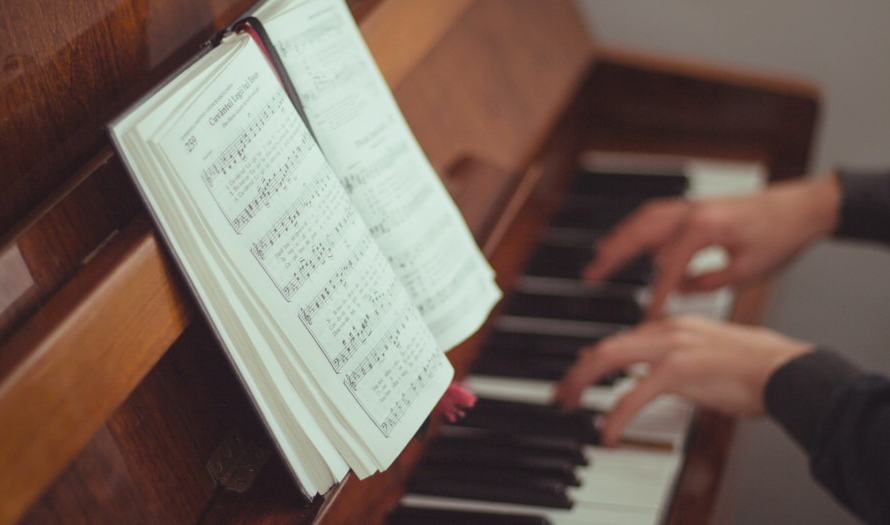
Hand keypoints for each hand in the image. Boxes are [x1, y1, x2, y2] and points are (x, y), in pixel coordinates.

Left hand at [553, 316, 812, 445]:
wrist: (786, 370)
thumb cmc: (758, 366)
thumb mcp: (709, 353)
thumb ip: (679, 360)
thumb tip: (657, 378)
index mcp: (673, 326)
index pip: (621, 339)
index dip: (596, 359)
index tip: (581, 375)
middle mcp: (666, 330)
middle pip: (605, 345)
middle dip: (578, 370)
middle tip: (563, 393)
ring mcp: (671, 348)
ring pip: (608, 359)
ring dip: (582, 383)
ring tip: (570, 405)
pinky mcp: (679, 371)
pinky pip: (634, 395)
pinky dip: (615, 416)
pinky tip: (608, 433)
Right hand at [584, 174, 840, 317]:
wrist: (804, 207)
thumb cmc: (781, 236)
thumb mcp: (748, 271)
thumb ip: (708, 282)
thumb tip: (681, 289)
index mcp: (703, 228)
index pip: (667, 267)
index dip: (656, 295)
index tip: (645, 317)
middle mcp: (692, 212)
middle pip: (639, 234)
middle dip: (612, 256)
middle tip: (591, 276)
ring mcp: (692, 206)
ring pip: (643, 221)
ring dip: (620, 239)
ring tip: (602, 259)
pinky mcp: (696, 207)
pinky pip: (656, 217)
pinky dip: (638, 230)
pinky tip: (634, 245)